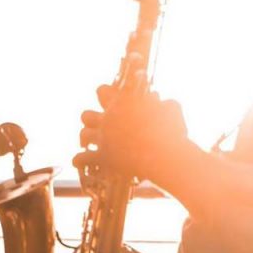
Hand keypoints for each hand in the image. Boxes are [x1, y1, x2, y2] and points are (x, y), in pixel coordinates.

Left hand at [73, 83, 188, 189]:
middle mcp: (109, 118)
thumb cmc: (172, 132)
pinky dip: (80, 160)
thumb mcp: (172, 109)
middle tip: (98, 125)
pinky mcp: (104, 157)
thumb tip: (162, 101)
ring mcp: (104, 138)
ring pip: (83, 134)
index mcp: (123, 103)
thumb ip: (165, 103)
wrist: (166, 156)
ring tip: (89, 144)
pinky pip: (82, 158)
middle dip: (91, 119)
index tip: (107, 100)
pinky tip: (82, 162)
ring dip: (86, 139)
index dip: (103, 95)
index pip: (101, 91)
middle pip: (86, 114)